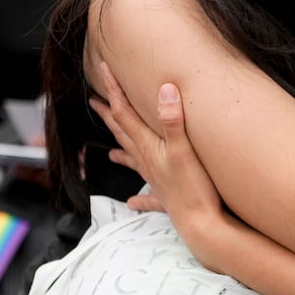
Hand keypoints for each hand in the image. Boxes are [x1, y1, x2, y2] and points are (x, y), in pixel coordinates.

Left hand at [90, 64, 229, 240]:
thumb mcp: (184, 149)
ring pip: (133, 163)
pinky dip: (139, 198)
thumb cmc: (193, 188)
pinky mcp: (166, 198)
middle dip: (109, 116)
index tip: (102, 70)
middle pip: (123, 134)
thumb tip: (164, 90)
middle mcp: (147, 162)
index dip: (113, 91)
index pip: (125, 114)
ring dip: (120, 154)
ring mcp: (155, 181)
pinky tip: (132, 202)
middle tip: (94, 103)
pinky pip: (148, 197)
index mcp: (148, 147)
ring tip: (109, 154)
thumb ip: (173, 120)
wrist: (200, 224)